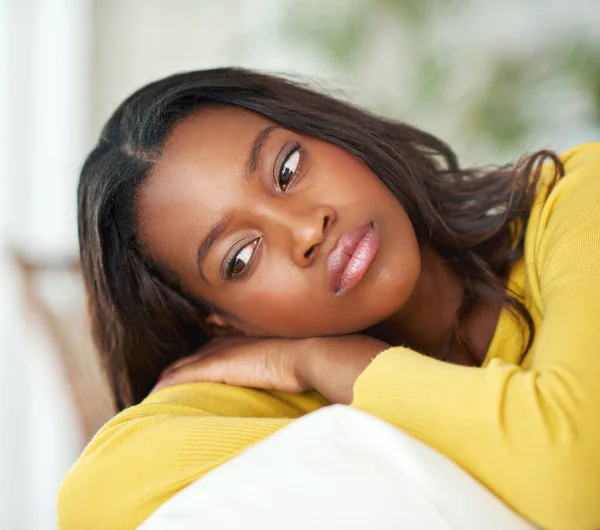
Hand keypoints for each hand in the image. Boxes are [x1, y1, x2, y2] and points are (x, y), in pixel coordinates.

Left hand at [151, 335, 388, 403]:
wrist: (312, 351)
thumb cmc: (309, 357)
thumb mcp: (293, 359)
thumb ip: (284, 364)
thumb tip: (291, 374)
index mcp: (243, 341)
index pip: (212, 350)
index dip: (198, 362)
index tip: (186, 373)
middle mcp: (227, 343)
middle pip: (192, 357)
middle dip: (177, 371)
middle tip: (162, 387)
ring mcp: (220, 353)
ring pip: (181, 367)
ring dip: (167, 381)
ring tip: (151, 397)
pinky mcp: (216, 366)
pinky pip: (180, 377)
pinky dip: (167, 387)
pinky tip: (153, 398)